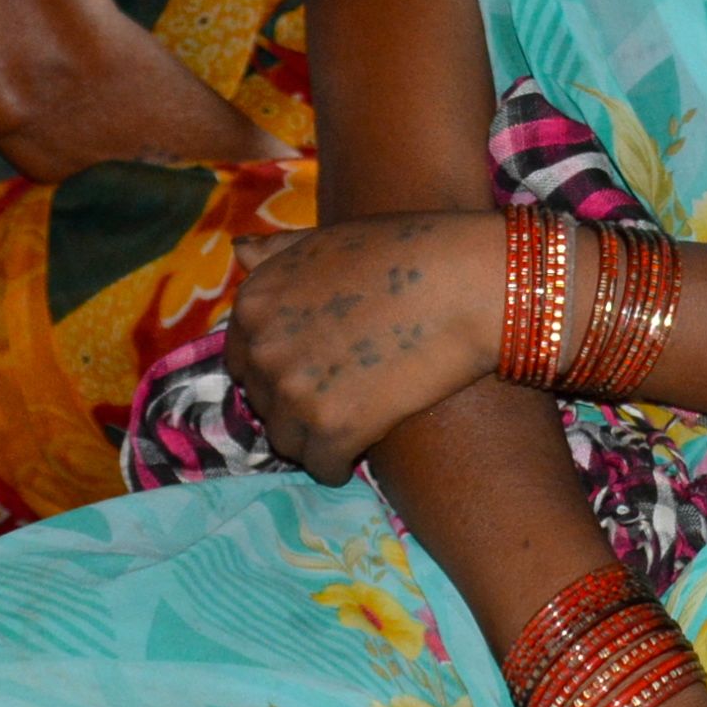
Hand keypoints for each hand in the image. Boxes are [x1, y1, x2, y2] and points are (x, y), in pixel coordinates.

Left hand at [221, 211, 502, 479]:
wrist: (466, 282)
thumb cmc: (407, 250)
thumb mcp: (329, 239)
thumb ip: (278, 252)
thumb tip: (239, 252)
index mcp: (255, 302)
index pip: (240, 359)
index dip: (276, 369)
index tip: (310, 372)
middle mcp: (262, 347)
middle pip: (262, 403)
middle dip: (294, 404)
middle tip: (337, 398)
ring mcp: (294, 391)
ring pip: (287, 440)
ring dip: (313, 438)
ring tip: (348, 428)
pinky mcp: (333, 429)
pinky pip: (322, 467)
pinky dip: (338, 466)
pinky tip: (360, 454)